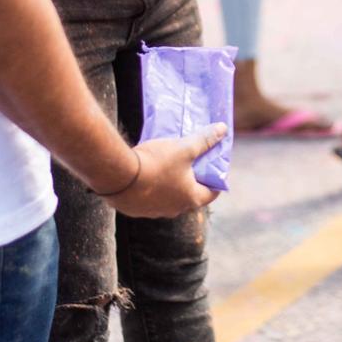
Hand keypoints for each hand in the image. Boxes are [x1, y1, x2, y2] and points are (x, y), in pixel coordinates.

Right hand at [105, 124, 226, 218]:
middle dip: (191, 181)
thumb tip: (223, 129)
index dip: (215, 181)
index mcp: (191, 198)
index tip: (213, 169)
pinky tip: (146, 174)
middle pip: (189, 196)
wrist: (119, 176)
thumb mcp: (184, 148)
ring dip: (170, 186)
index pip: (211, 193)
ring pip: (168, 199)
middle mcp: (175, 210)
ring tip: (167, 166)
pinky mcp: (136, 210)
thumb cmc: (156, 163)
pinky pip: (149, 199)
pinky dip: (151, 189)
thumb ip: (204, 140)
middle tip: (190, 164)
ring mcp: (154, 212)